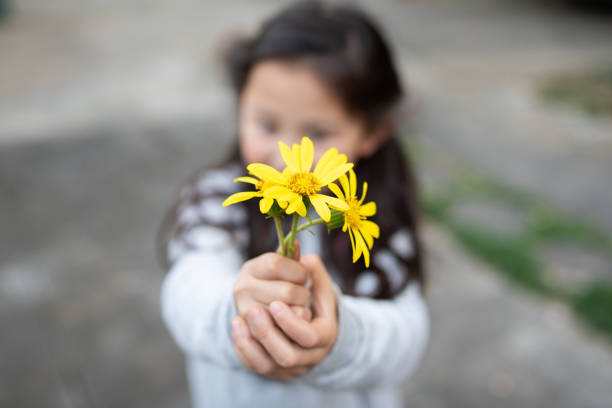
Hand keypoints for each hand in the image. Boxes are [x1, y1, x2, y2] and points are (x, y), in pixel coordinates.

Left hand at [231, 254, 337, 380]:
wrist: (314, 331)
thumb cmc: (316, 303)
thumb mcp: (320, 287)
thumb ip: (311, 269)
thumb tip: (293, 247)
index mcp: (326, 334)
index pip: (309, 336)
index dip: (291, 322)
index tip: (277, 302)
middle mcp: (309, 355)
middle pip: (288, 355)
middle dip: (269, 333)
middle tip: (255, 310)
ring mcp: (290, 366)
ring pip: (268, 364)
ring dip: (253, 341)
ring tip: (240, 317)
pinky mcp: (273, 369)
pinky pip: (254, 365)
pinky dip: (244, 348)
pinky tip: (236, 325)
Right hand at [233, 241, 311, 321]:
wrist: (261, 316)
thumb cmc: (279, 286)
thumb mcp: (285, 269)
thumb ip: (292, 257)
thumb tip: (294, 243)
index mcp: (251, 268)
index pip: (277, 263)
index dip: (298, 270)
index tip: (304, 276)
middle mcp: (242, 288)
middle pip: (287, 291)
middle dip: (303, 293)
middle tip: (302, 294)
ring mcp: (246, 311)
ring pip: (289, 311)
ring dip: (302, 309)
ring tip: (297, 306)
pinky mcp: (254, 332)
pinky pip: (286, 329)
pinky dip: (296, 324)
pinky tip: (292, 320)